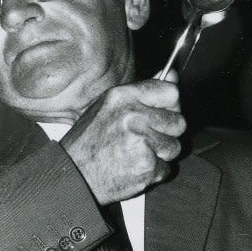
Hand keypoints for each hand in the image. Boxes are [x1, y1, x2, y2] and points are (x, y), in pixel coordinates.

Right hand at [61, 71, 185, 203]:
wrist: (73, 175)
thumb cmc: (88, 141)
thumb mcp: (108, 107)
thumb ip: (142, 93)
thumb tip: (173, 75)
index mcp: (123, 97)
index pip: (171, 92)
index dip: (172, 105)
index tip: (166, 112)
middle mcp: (133, 116)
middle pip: (178, 122)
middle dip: (167, 133)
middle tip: (146, 139)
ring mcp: (141, 142)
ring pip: (174, 147)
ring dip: (160, 154)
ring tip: (137, 154)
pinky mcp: (146, 166)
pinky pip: (166, 168)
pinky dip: (153, 172)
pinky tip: (133, 168)